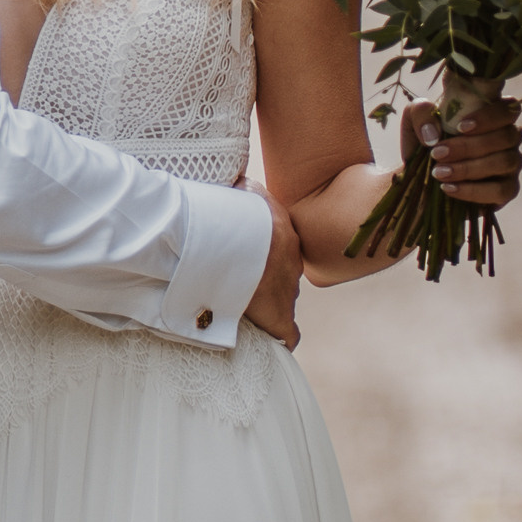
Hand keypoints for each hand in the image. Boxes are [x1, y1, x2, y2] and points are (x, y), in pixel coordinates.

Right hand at [243, 192, 303, 340]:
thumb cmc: (228, 214)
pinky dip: (280, 337)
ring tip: (243, 309)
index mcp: (284, 234)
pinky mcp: (280, 316)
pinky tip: (272, 341)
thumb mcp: (241, 193)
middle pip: (284, 275)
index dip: (264, 255)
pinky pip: (288, 334)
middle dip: (267, 280)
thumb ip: (247, 190)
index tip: (248, 260)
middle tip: (242, 284)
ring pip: (284, 299)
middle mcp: (292, 263)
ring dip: (268, 305)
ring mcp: (288, 290)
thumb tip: (242, 181)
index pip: (281, 248)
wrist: (229, 241)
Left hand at [405, 90, 521, 208]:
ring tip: (439, 173)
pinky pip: (501, 190)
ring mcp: (512, 164)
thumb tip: (434, 133)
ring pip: (504, 162)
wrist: (420, 179)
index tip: (460, 127)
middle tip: (437, 154)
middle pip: (506, 136)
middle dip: (469, 146)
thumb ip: (421, 112)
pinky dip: (473, 190)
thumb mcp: (414, 121)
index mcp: (492, 115)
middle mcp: (509, 138)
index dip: (490, 116)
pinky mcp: (508, 190)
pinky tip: (449, 188)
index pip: (508, 108)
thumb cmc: (425, 143)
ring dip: (469, 168)